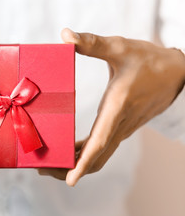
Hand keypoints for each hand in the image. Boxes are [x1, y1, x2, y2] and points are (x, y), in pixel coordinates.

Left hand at [38, 28, 184, 185]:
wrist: (177, 74)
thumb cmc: (149, 61)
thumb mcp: (121, 47)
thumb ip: (92, 43)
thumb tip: (65, 36)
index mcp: (117, 107)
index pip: (100, 142)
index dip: (84, 162)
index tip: (70, 179)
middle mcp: (119, 124)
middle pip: (95, 157)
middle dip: (70, 168)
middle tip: (45, 169)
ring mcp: (121, 128)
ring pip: (99, 156)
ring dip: (76, 162)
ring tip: (52, 163)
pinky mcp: (120, 126)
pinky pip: (102, 146)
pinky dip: (85, 153)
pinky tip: (70, 149)